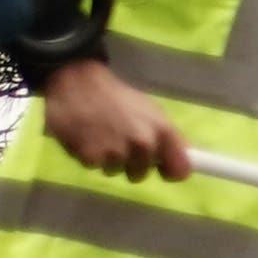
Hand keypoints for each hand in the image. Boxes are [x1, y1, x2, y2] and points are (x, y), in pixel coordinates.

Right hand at [39, 55, 184, 182]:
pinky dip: (88, 156)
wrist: (77, 83)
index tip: (162, 169)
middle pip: (142, 173)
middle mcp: (143, 144)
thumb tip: (181, 159)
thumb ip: (165, 136)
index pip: (180, 169)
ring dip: (108, 160)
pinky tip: (85, 137)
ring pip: (116, 171)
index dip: (170, 171)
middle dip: (131, 163)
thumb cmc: (115, 96)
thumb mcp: (150, 110)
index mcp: (162, 130)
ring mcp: (117, 152)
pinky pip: (93, 167)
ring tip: (100, 136)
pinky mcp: (91, 157)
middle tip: (118, 142)